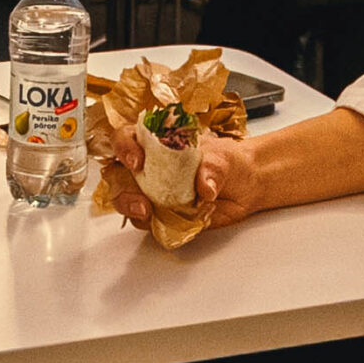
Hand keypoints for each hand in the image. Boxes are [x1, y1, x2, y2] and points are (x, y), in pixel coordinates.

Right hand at [105, 124, 259, 230]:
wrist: (246, 187)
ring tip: (148, 214)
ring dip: (131, 208)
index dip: (124, 147)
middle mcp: (148, 167)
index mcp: (156, 142)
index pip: (126, 138)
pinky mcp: (161, 215)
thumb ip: (212, 169)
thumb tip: (205, 186)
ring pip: (125, 200)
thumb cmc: (229, 161)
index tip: (136, 160)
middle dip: (123, 189)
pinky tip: (165, 223)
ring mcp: (152, 192)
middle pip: (117, 175)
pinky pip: (147, 223)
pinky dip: (153, 225)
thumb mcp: (223, 158)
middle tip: (141, 202)